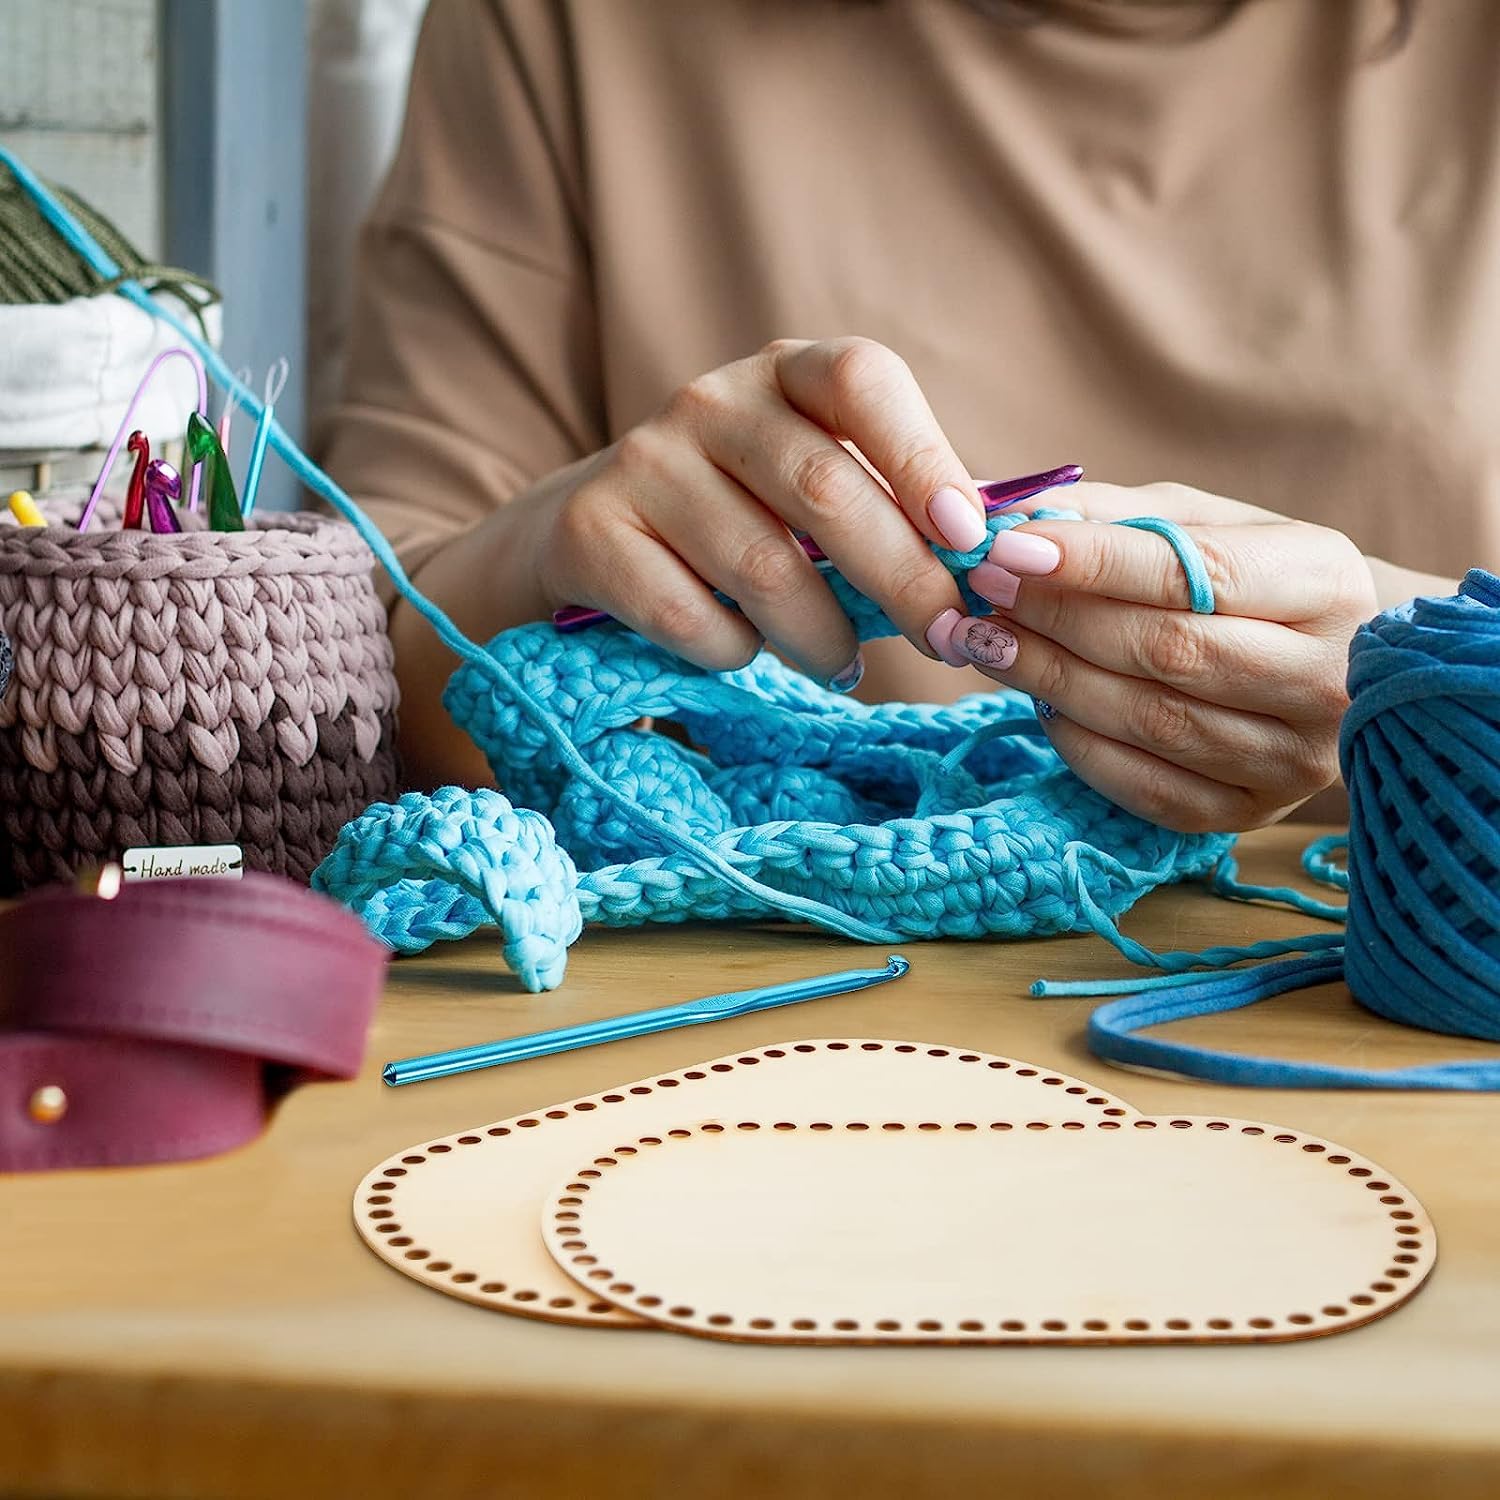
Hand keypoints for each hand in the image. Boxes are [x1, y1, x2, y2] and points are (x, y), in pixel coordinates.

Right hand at [529, 338, 990, 691]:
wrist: (594, 534)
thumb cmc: (743, 516)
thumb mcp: (813, 483)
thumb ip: (891, 505)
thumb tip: (995, 567)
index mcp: (784, 372)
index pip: (862, 380)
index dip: (922, 457)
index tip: (968, 537)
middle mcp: (710, 400)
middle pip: (825, 489)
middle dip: (903, 579)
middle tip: (948, 641)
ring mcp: (642, 461)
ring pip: (762, 567)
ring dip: (823, 638)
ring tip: (846, 667)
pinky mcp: (592, 532)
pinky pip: (690, 616)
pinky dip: (735, 653)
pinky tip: (749, 655)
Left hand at [931, 482, 1378, 833]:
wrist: (1333, 666)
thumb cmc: (1252, 578)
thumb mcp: (1203, 523)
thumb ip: (1115, 516)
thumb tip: (1008, 516)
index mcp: (1327, 585)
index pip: (1198, 574)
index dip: (1094, 563)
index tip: (1007, 547)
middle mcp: (1326, 679)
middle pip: (1169, 652)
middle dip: (1060, 618)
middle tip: (983, 590)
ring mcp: (1293, 758)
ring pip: (1151, 722)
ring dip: (1053, 679)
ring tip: (990, 639)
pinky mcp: (1250, 811)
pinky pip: (1145, 786)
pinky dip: (1078, 743)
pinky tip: (1038, 701)